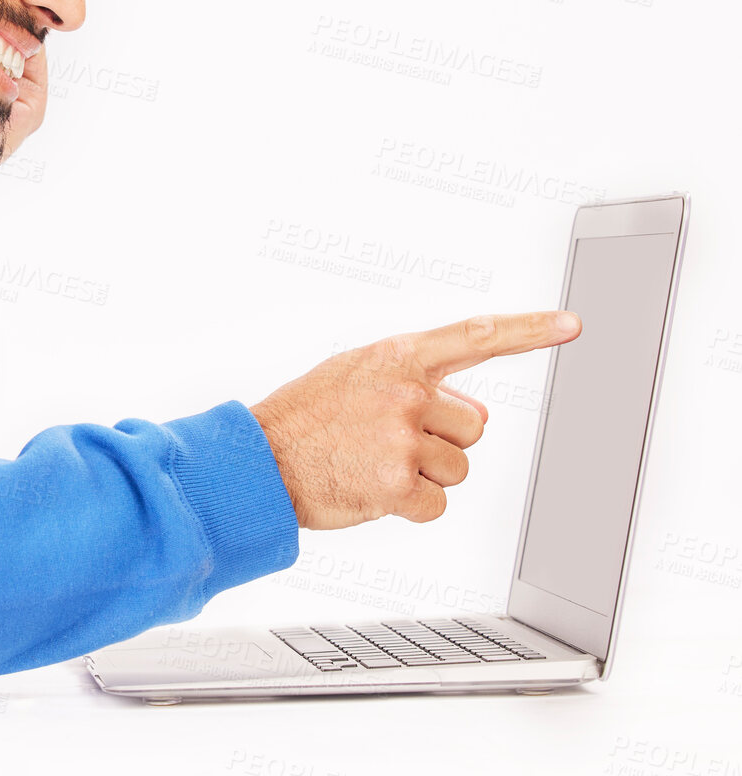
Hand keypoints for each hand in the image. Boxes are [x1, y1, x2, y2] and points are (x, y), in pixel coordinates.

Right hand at [248, 311, 581, 529]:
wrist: (259, 460)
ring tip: (374, 463)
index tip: (571, 324)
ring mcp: (403, 439)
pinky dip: (411, 506)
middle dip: (442, 440)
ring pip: (458, 468)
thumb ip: (416, 382)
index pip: (475, 336)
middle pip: (474, 427)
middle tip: (389, 441)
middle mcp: (406, 393)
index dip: (528, 329)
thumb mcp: (355, 376)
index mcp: (397, 358)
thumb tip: (476, 409)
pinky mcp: (399, 485)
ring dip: (424, 475)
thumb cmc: (305, 418)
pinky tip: (374, 489)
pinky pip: (438, 504)